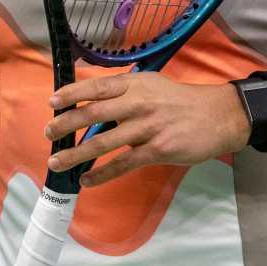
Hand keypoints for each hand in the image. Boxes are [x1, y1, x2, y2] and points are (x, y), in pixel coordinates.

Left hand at [43, 74, 249, 187]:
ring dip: (76, 154)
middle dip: (67, 124)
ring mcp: (147, 128)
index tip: (52, 102)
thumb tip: (93, 100)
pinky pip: (123, 164)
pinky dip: (102, 174)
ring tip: (57, 162)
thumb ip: (125, 92)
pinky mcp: (157, 150)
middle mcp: (138, 104)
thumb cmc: (180, 101)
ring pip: (103, 142)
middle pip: (94, 114)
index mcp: (135, 85)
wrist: (217, 116)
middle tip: (48, 133)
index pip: (97, 87)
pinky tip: (87, 180)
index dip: (72, 93)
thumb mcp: (152, 85)